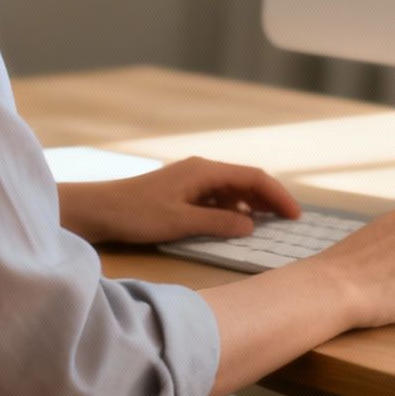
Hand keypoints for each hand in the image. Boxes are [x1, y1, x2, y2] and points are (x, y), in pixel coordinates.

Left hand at [57, 156, 298, 245]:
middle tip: (289, 222)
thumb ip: (218, 224)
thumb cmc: (137, 214)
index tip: (295, 216)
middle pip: (247, 181)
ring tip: (270, 225)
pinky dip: (234, 210)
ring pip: (234, 190)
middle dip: (270, 199)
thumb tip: (251, 226)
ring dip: (253, 206)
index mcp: (205, 170)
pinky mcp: (184, 191)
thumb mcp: (181, 222)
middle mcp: (203, 170)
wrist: (99, 209)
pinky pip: (219, 197)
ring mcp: (193, 179)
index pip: (254, 178)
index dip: (278, 196)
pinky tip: (237, 225)